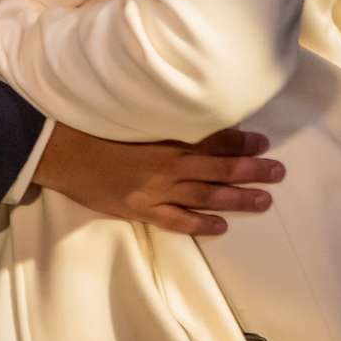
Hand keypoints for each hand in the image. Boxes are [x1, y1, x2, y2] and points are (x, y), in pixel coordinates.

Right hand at [34, 124, 285, 237]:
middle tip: (278, 172)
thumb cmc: (95, 129)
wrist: (62, 153)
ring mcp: (157, 190)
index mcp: (166, 137)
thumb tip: (191, 113)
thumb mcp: (131, 115)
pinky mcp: (142, 209)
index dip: (240, 140)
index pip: (211, 138)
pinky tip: (221, 227)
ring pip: (206, 195)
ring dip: (237, 198)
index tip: (263, 140)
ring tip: (264, 200)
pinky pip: (177, 220)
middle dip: (251, 169)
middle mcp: (168, 164)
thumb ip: (162, 119)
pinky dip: (200, 224)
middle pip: (218, 168)